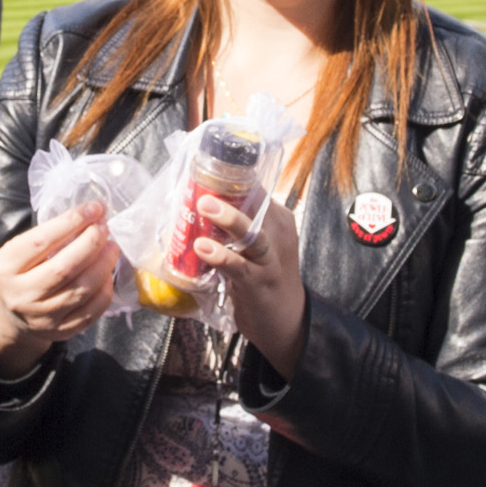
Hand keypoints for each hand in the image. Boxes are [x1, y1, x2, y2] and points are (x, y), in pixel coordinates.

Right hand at [0, 196, 118, 375]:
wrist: (12, 316)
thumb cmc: (20, 273)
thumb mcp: (19, 252)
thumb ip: (47, 236)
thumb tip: (91, 215)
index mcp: (6, 268)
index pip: (42, 241)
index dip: (72, 222)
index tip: (94, 208)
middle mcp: (21, 295)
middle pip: (65, 268)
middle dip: (91, 242)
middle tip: (104, 227)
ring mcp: (42, 318)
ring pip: (82, 290)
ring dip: (103, 264)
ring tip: (111, 247)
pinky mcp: (61, 332)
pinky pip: (91, 311)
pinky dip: (105, 290)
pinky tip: (108, 274)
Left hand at [189, 191, 307, 377]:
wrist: (286, 322)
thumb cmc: (264, 277)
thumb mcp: (257, 244)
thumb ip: (237, 224)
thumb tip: (199, 200)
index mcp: (276, 219)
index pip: (255, 188)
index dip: (231, 176)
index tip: (206, 164)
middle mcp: (278, 234)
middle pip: (256, 206)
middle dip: (229, 192)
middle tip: (204, 181)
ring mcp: (271, 259)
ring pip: (252, 233)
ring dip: (229, 219)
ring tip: (205, 206)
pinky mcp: (259, 282)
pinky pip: (240, 266)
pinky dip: (221, 256)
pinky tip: (203, 249)